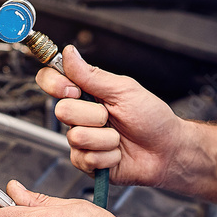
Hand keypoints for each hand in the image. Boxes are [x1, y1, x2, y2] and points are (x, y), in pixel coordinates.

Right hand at [36, 45, 198, 191]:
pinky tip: (118, 153)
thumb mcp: (123, 90)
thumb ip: (92, 75)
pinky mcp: (86, 162)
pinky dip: (109, 155)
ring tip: (119, 137)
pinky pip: (87, 158)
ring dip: (105, 138)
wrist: (166, 150)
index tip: (73, 89)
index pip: (51, 81)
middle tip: (111, 117)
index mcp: (85, 93)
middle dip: (93, 115)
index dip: (54, 84)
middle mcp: (79, 116)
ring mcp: (81, 140)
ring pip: (76, 137)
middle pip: (62, 111)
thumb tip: (69, 54)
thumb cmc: (151, 118)